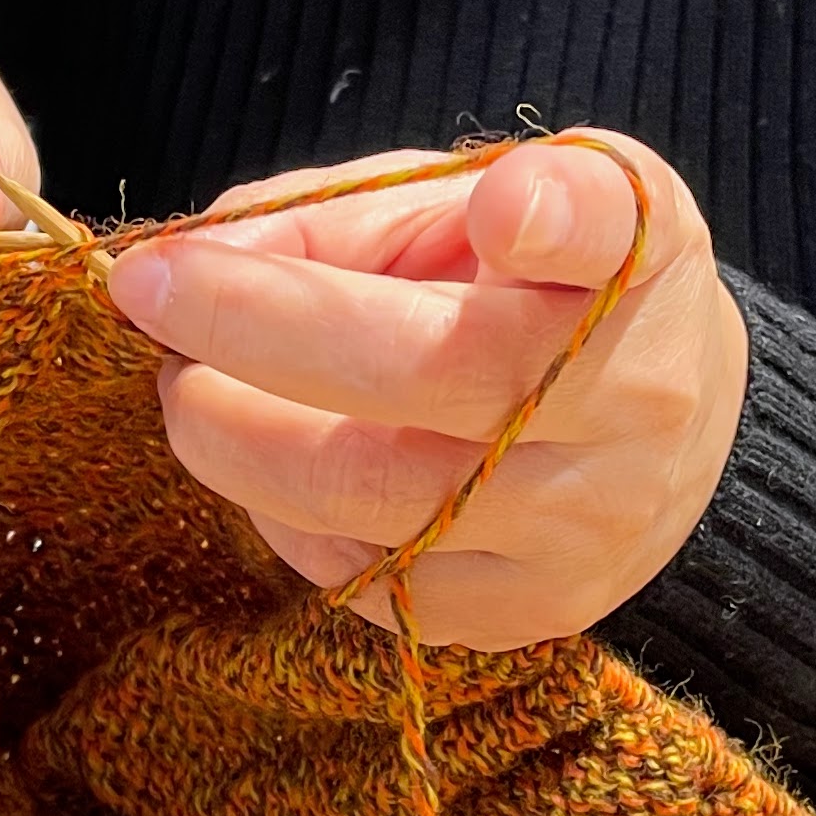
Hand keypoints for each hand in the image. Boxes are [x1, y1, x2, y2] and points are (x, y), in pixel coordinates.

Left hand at [102, 130, 747, 649]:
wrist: (661, 435)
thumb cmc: (537, 290)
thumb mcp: (474, 200)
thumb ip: (349, 213)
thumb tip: (201, 256)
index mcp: (639, 264)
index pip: (611, 232)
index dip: (554, 218)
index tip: (501, 207)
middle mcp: (633, 405)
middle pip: (431, 378)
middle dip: (259, 333)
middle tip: (154, 299)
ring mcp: (581, 529)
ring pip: (372, 503)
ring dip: (239, 439)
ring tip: (189, 387)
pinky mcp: (520, 615)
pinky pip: (363, 579)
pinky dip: (283, 516)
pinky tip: (274, 463)